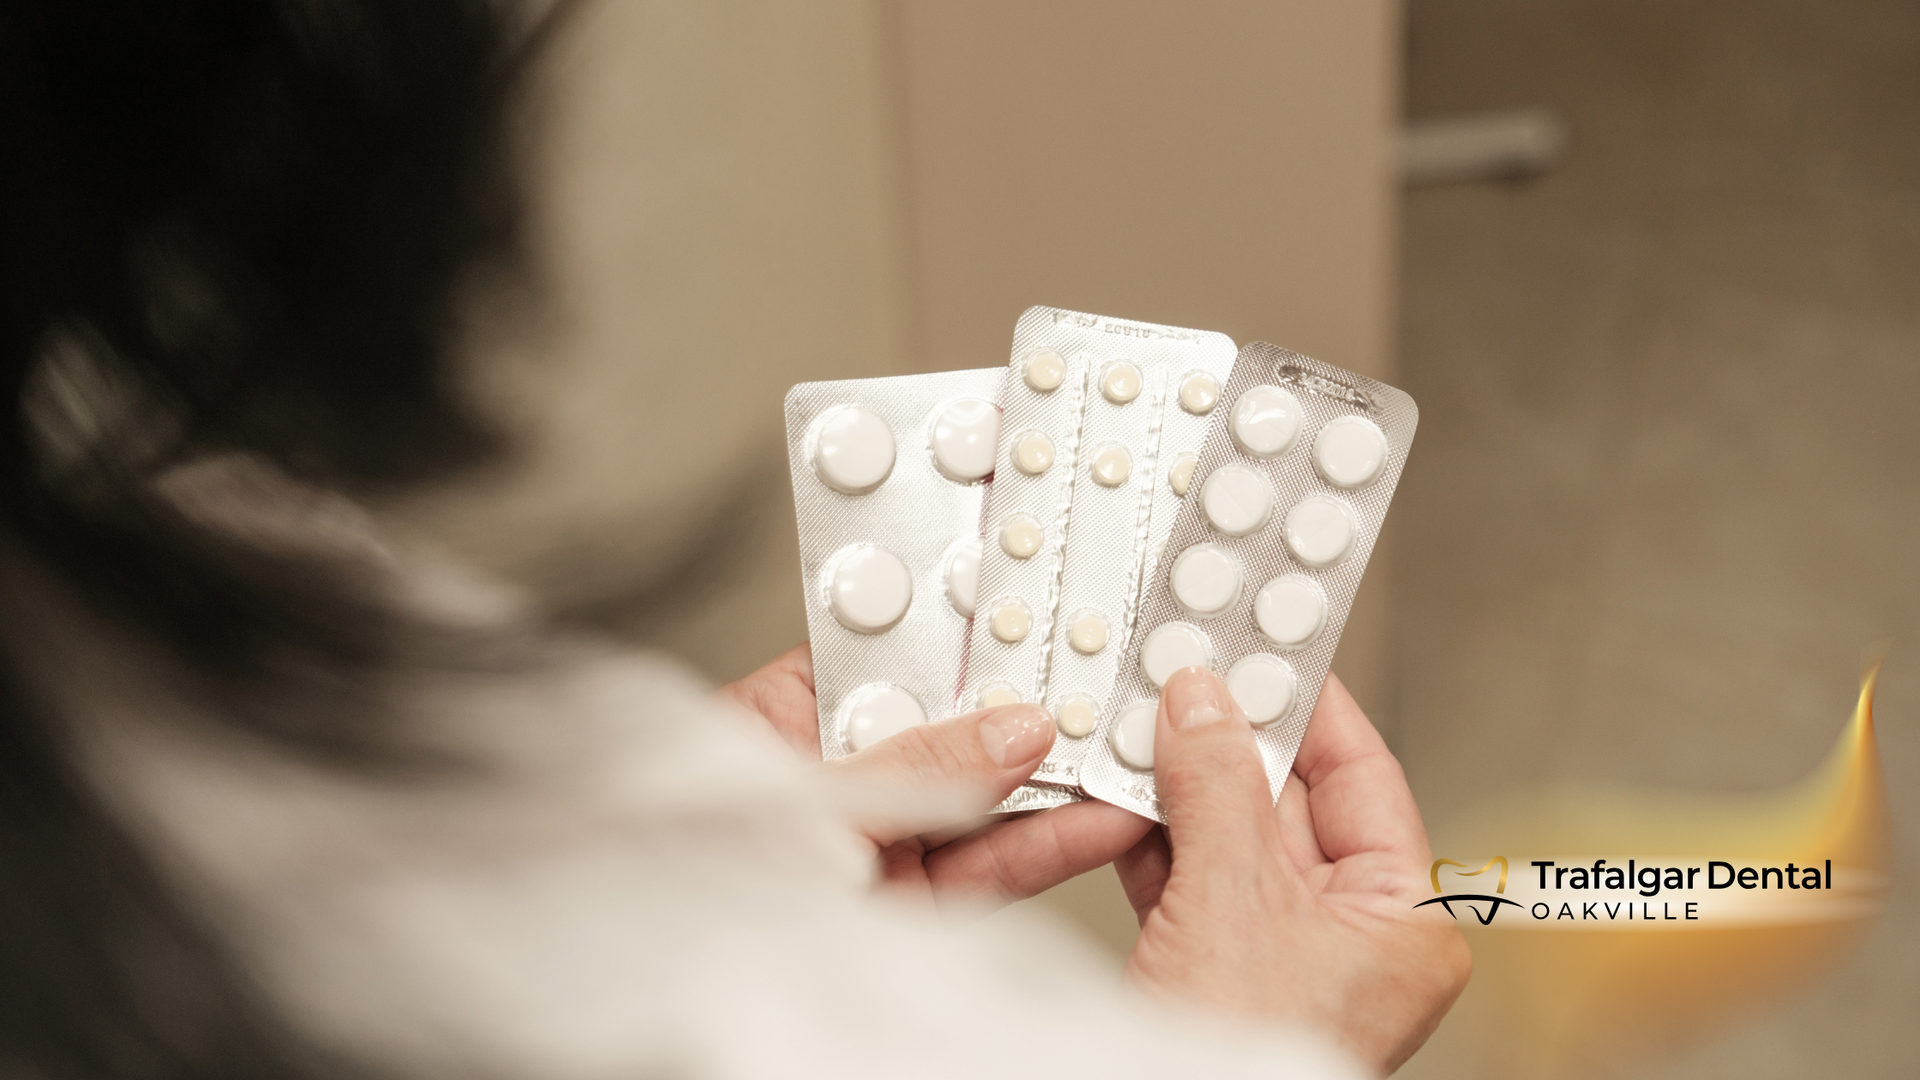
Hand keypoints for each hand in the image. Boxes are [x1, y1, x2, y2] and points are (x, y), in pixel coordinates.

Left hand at [720, 643, 1152, 908]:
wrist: (675, 1012)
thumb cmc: (686, 893)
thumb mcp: (806, 812)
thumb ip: (912, 770)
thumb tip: (1004, 729)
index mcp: (774, 727)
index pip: (877, 660)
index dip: (952, 636)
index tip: (1025, 615)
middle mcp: (831, 781)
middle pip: (945, 726)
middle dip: (1023, 706)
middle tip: (1095, 680)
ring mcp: (876, 846)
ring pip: (981, 798)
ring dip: (1054, 777)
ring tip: (1116, 747)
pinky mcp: (913, 907)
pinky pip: (992, 863)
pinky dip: (1051, 844)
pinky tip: (1100, 817)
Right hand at [1116, 667, 1469, 1074]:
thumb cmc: (1242, 1064)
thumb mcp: (1231, 902)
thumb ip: (1215, 790)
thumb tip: (1200, 705)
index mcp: (1405, 919)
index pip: (1363, 777)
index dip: (1311, 706)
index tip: (1268, 647)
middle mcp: (1352, 934)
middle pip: (1288, 800)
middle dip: (1228, 740)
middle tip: (1185, 676)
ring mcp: (1282, 952)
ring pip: (1231, 835)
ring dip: (1180, 785)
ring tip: (1144, 724)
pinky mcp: (1219, 967)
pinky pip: (1192, 877)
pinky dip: (1154, 836)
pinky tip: (1123, 792)